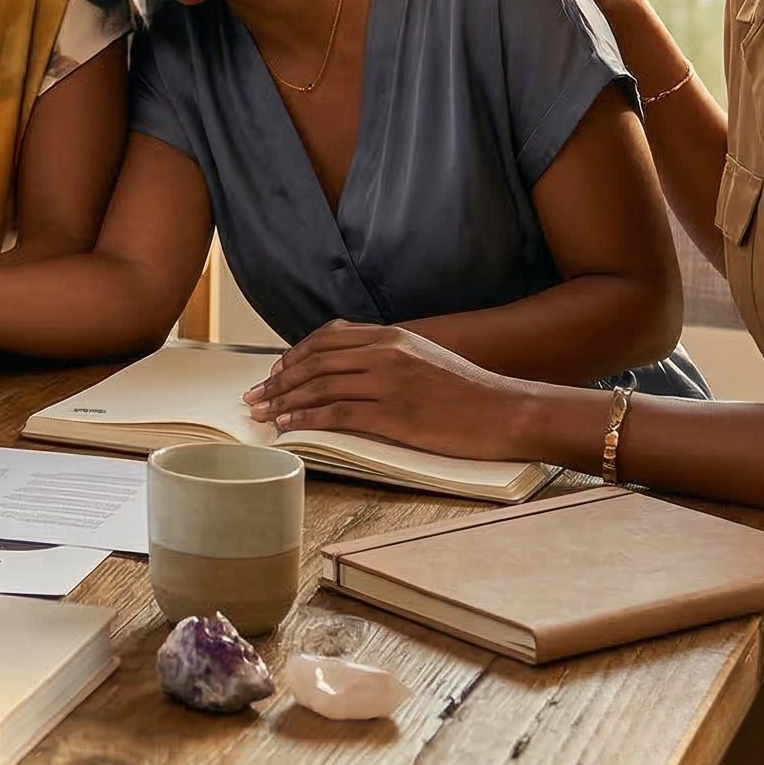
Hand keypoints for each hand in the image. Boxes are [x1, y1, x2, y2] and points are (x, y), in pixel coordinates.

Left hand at [242, 320, 533, 460]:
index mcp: (390, 336)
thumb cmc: (470, 390)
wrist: (508, 410)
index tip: (275, 370)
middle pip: (315, 362)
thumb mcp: (425, 356)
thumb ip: (388, 355)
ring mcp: (388, 383)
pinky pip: (338, 414)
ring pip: (319, 387)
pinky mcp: (394, 415)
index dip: (294, 355)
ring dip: (284, 401)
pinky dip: (307, 420)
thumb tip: (353, 365)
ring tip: (263, 413)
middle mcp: (384, 353)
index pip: (326, 339)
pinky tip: (290, 428)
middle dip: (278, 380)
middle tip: (255, 395)